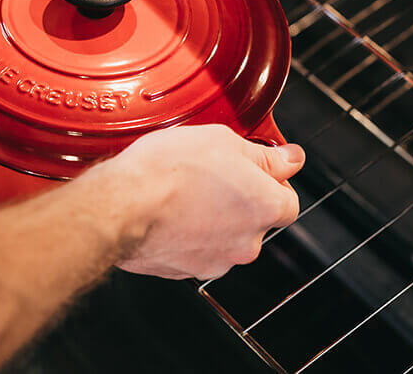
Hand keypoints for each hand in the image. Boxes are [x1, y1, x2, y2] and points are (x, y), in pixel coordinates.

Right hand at [85, 124, 303, 279]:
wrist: (121, 205)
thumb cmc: (169, 169)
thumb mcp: (224, 140)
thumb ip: (265, 155)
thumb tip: (291, 158)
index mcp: (266, 208)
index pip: (288, 201)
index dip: (271, 182)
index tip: (254, 169)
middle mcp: (247, 242)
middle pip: (255, 221)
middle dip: (239, 201)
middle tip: (211, 175)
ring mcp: (216, 261)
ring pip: (225, 237)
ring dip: (212, 218)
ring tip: (184, 192)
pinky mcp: (184, 272)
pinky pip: (195, 250)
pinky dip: (187, 235)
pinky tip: (169, 212)